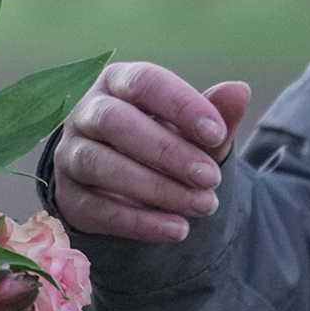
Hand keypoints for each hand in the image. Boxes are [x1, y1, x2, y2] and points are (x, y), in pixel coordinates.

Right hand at [52, 60, 252, 242]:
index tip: (217, 133)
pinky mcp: (69, 195)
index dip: (179, 104)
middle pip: (113, 120)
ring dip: (155, 187)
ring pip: (98, 163)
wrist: (134, 188)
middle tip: (210, 177)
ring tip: (203, 205)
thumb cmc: (167, 145)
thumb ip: (215, 114)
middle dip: (165, 150)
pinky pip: (96, 207)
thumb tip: (239, 90)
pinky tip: (177, 228)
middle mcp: (86, 113)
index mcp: (117, 84)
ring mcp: (71, 153)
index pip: (142, 82)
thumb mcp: (195, 132)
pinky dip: (139, 221)